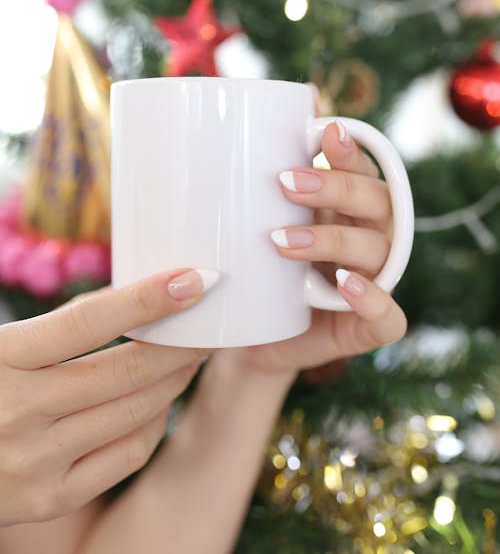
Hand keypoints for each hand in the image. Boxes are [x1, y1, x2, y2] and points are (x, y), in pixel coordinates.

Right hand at [0, 268, 214, 525]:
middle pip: (126, 370)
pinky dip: (155, 423)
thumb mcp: (1, 346)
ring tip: (189, 357)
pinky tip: (160, 402)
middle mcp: (18, 412)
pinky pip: (127, 455)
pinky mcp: (49, 499)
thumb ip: (55, 329)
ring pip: (136, 412)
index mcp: (2, 359)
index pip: (86, 321)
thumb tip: (133, 303)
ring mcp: (34, 462)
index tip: (192, 280)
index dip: (145, 298)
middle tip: (205, 323)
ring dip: (176, 379)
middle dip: (180, 343)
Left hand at [238, 121, 406, 374]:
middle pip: (375, 201)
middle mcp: (369, 237)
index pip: (362, 169)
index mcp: (349, 207)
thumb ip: (268, 178)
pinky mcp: (369, 326)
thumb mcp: (257, 221)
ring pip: (377, 250)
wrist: (250, 334)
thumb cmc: (260, 269)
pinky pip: (388, 316)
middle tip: (286, 184)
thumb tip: (274, 116)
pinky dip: (373, 299)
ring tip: (283, 241)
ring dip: (333, 239)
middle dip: (334, 188)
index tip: (324, 132)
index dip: (349, 151)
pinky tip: (347, 284)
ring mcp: (374, 281)